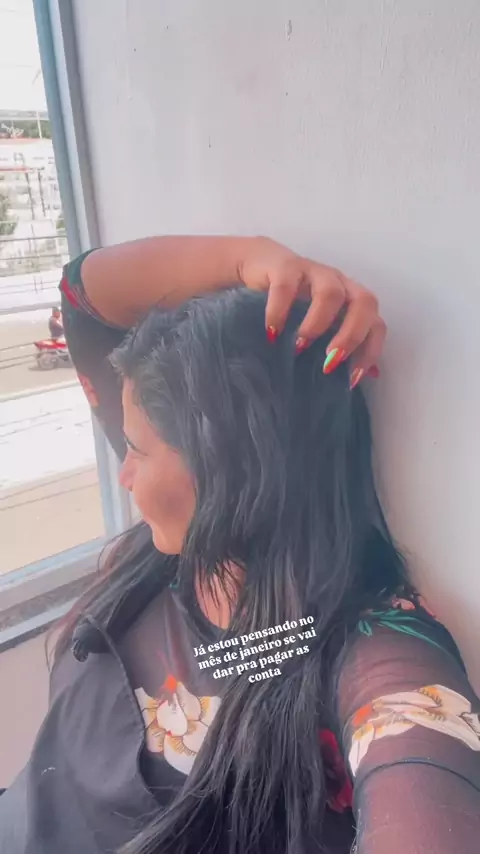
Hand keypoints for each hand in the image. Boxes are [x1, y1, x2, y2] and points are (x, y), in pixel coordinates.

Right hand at [239, 237, 384, 386]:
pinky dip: (280, 312)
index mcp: (352, 300)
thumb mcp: (320, 325)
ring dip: (318, 324)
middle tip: (330, 360)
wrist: (257, 265)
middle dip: (351, 336)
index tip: (351, 379)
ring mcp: (314, 272)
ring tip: (300, 345)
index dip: (370, 351)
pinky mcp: (285, 266)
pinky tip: (272, 332)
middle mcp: (340, 284)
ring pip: (331, 292)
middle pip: (364, 303)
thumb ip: (343, 346)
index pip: (376, 324)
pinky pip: (287, 286)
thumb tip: (370, 374)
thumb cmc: (293, 302)